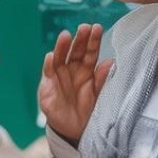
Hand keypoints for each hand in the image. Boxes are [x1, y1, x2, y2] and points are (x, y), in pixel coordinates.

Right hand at [38, 24, 112, 146]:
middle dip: (79, 39)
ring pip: (60, 58)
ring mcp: (59, 77)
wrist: (73, 130)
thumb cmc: (87, 111)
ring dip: (62, 47)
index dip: (93, 41)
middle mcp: (72, 70)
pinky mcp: (47, 86)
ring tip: (65, 36)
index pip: (90, 52)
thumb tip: (110, 62)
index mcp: (87, 71)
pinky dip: (49, 65)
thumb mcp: (98, 96)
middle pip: (75, 51)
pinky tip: (52, 56)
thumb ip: (102, 80)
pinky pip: (48, 73)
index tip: (97, 28)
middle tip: (84, 27)